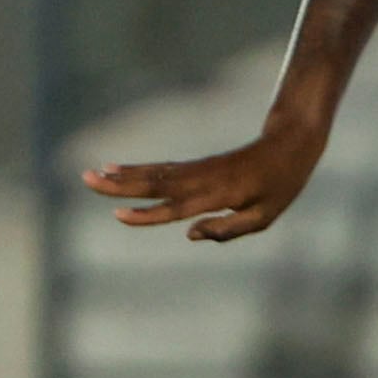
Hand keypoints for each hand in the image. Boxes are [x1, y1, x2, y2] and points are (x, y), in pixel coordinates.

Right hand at [79, 128, 321, 241]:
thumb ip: (228, 228)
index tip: (117, 215)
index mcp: (220, 194)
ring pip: (154, 173)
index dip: (146, 214)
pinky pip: (163, 168)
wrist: (290, 143)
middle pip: (155, 184)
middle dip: (119, 185)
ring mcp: (198, 169)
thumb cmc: (281, 185)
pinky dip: (138, 168)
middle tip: (86, 182)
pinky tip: (116, 167)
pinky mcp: (197, 165)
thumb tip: (189, 234)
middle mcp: (203, 179)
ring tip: (91, 175)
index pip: (176, 208)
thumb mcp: (265, 216)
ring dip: (122, 175)